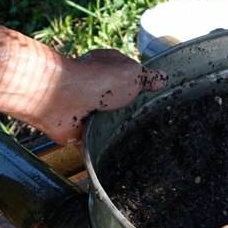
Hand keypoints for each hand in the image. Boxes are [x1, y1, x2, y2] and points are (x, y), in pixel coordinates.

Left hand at [33, 49, 166, 144]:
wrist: (64, 100)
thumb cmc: (99, 81)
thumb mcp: (134, 74)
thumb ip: (150, 78)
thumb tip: (164, 78)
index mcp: (109, 69)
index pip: (130, 79)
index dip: (144, 90)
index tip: (158, 102)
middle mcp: (96, 89)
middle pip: (121, 104)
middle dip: (132, 114)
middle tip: (151, 125)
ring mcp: (87, 111)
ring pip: (109, 125)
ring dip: (118, 132)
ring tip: (142, 145)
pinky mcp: (79, 132)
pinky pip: (95, 144)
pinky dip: (103, 151)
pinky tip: (120, 158)